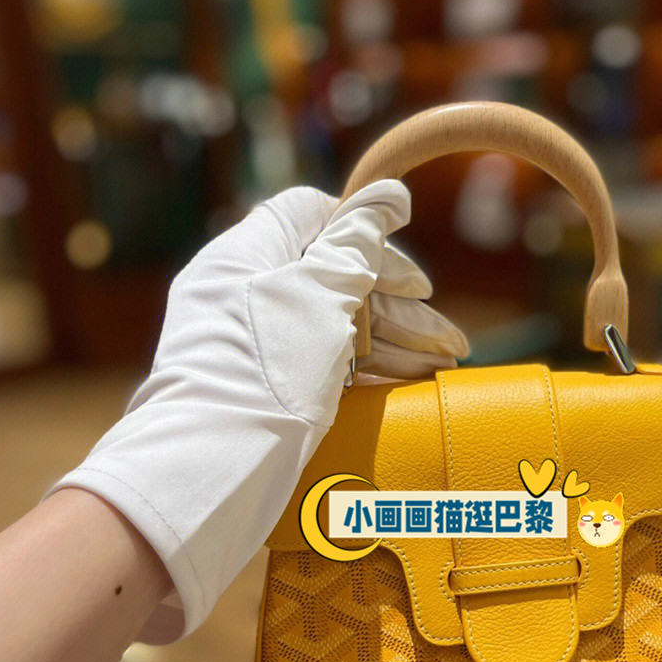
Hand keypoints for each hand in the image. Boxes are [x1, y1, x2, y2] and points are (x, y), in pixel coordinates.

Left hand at [50, 180, 465, 642]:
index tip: (411, 271)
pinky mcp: (260, 391)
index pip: (310, 214)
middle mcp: (244, 293)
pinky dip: (365, 370)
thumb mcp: (322, 292)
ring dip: (392, 341)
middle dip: (398, 304)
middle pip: (332, 276)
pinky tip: (406, 384)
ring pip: (332, 326)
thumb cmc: (265, 371)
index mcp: (246, 253)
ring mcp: (251, 345)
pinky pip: (320, 365)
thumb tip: (391, 192)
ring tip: (441, 367)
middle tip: (449, 339)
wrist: (212, 469)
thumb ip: (359, 241)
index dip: (365, 232)